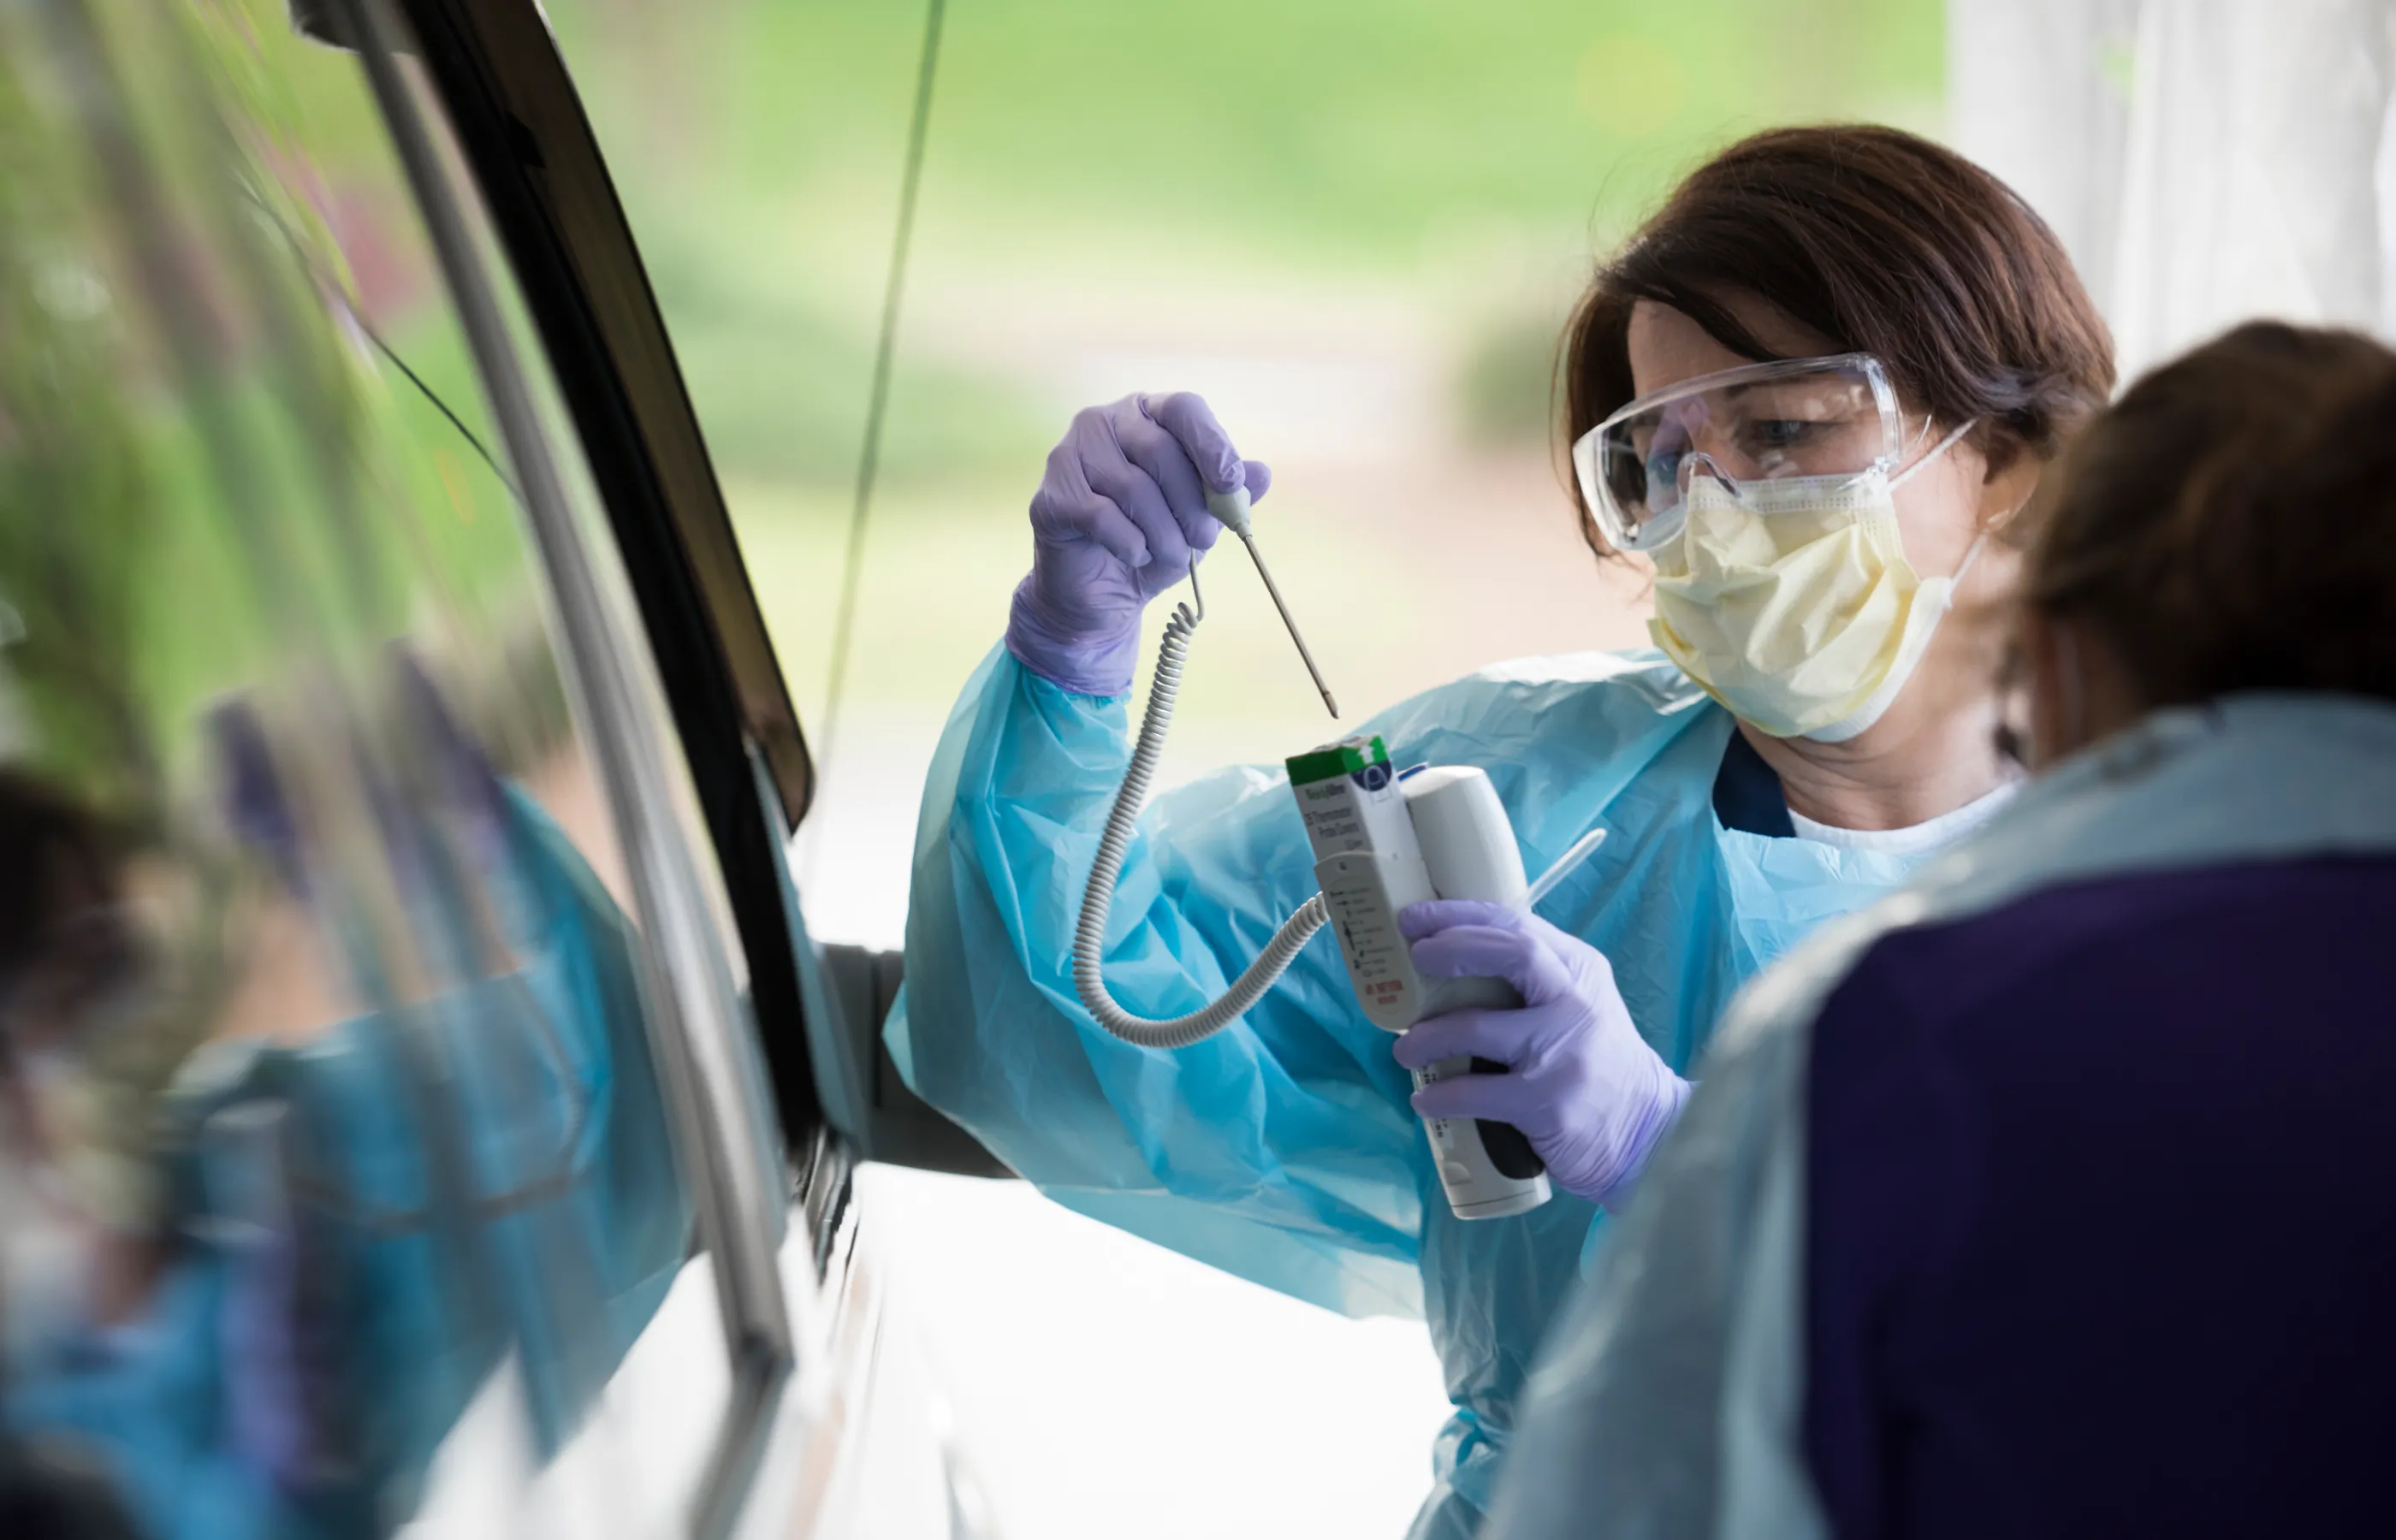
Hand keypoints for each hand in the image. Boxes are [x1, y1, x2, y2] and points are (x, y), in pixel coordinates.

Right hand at [1006, 392, 1271, 695]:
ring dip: (1164, 533)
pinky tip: (1135, 556)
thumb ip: (1229, 494)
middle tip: (1205, 540)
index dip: (1211, 443)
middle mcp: (1102, 423)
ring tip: (1171, 556)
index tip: (1232, 484)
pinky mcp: (1051, 496)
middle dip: (1191, 503)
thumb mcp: (1200, 518)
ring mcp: (1068, 455)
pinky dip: (1130, 545)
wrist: (1101, 596)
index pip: (1182, 408)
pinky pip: (1100, 516)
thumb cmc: (1153, 543)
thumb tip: (1263, 474)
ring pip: (1132, 486)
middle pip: (1159, 449)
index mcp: (1145, 415)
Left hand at [1394, 900, 1689, 1209]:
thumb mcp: (1581, 1004)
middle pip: (1511, 953)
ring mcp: (1561, 1052)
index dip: (1459, 916)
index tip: (1415, 919)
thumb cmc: (1599, 1062)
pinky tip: (1424, 1100)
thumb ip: (1535, 979)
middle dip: (1452, 948)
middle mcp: (1574, 1002)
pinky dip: (1440, 1095)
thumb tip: (1453, 958)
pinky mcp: (1546, 1102)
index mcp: (1579, 970)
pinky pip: (1474, 1093)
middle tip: (1412, 959)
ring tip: (1404, 1049)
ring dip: (1427, 1037)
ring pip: (1476, 1027)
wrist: (1648, 1131)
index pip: (1517, 924)